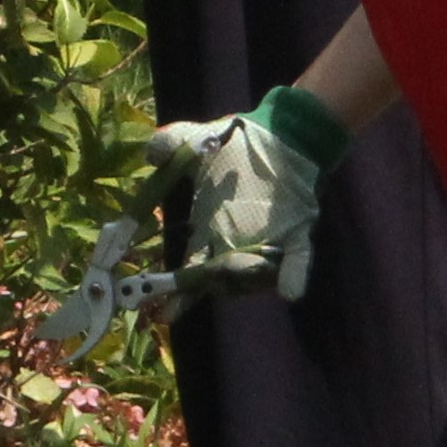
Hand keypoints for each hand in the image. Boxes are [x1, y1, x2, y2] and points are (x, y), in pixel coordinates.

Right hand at [144, 84, 348, 302]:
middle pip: (223, 280)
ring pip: (256, 277)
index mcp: (209, 230)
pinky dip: (293, 276)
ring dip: (252, 276)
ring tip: (252, 261)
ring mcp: (269, 245)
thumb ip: (169, 143)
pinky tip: (290, 290)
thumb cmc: (236, 145)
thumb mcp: (197, 139)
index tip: (164, 311)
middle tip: (218, 268)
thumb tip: (149, 155)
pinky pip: (296, 261)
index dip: (178, 292)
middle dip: (217, 282)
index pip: (191, 269)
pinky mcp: (298, 236)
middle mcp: (237, 246)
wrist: (281, 135)